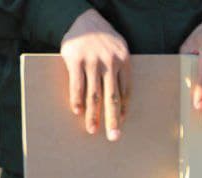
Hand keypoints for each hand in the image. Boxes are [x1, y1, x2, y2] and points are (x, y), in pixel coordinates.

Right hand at [61, 9, 130, 140]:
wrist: (84, 17)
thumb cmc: (103, 38)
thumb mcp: (118, 49)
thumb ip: (120, 70)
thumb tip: (121, 99)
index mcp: (124, 61)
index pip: (125, 91)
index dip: (123, 109)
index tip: (121, 122)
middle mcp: (110, 63)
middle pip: (112, 97)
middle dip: (113, 119)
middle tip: (114, 137)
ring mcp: (92, 62)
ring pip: (94, 95)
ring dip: (93, 115)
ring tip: (92, 130)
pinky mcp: (76, 60)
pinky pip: (77, 85)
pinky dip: (77, 100)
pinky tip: (77, 112)